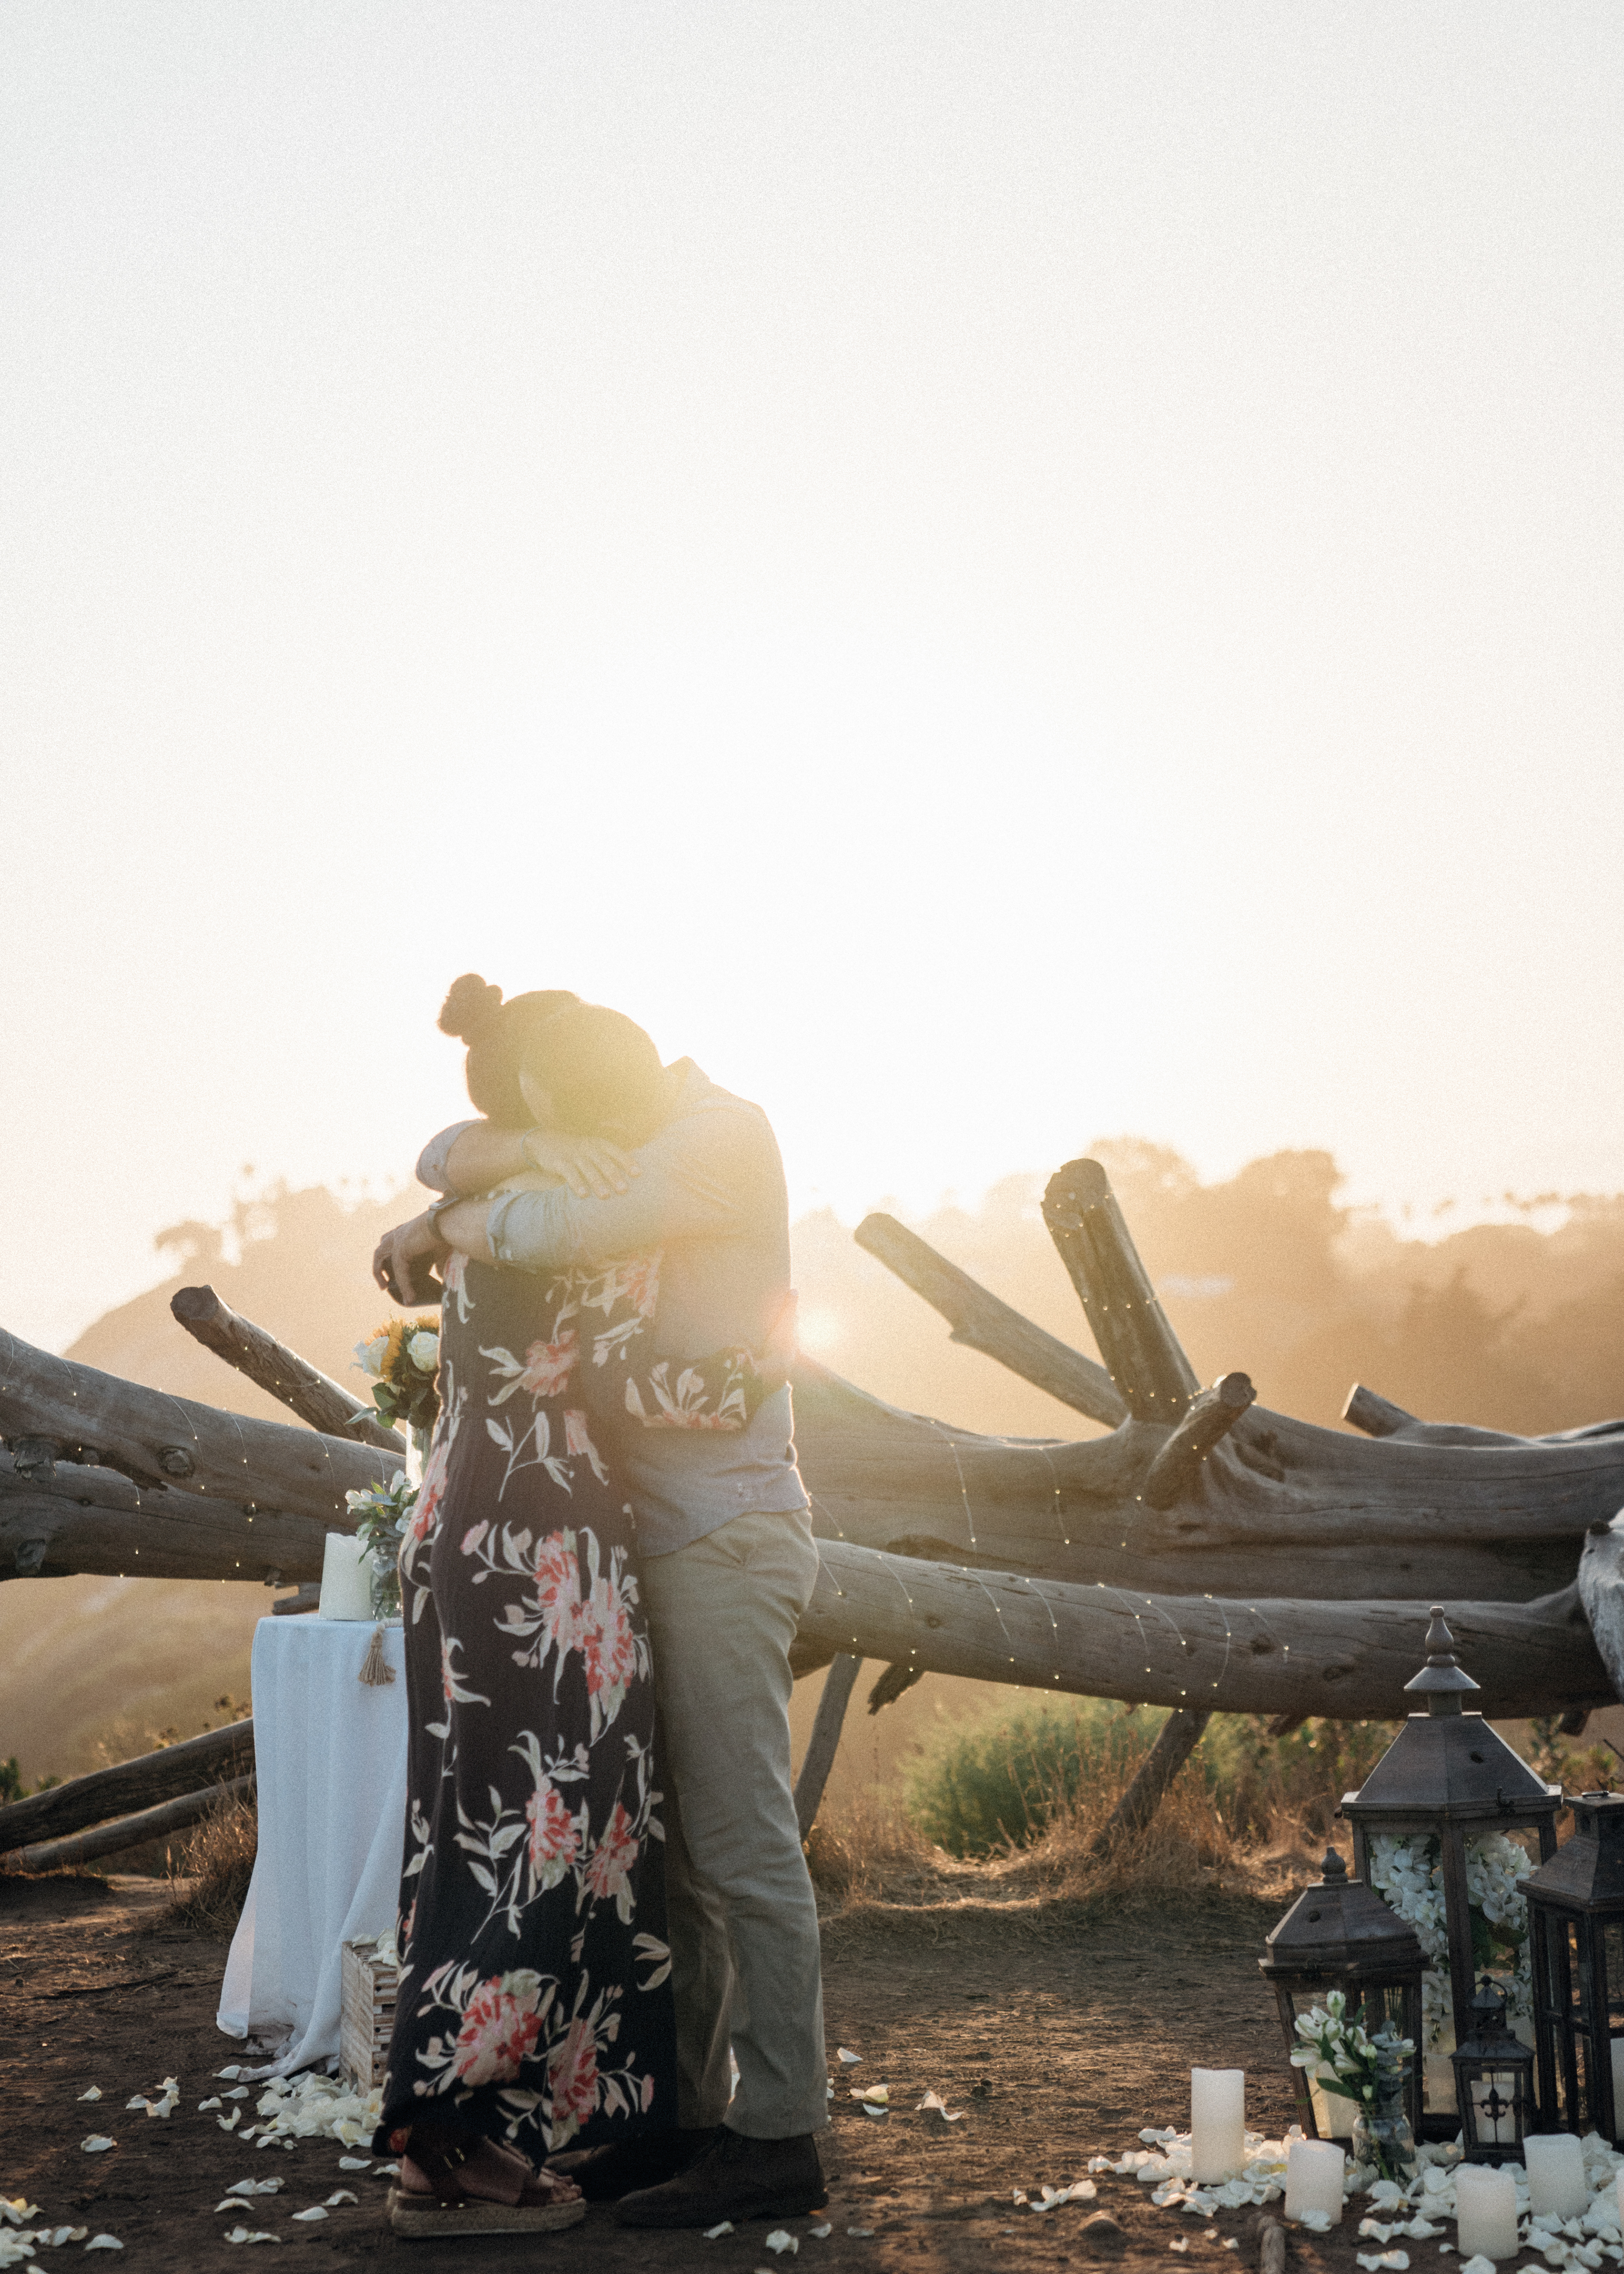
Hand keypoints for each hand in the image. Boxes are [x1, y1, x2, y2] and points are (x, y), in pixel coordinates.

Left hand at [372, 1213, 450, 1305]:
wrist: (449, 1224)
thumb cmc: (447, 1234)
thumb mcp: (439, 1252)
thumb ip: (437, 1264)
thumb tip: (441, 1278)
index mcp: (406, 1231)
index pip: (390, 1244)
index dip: (387, 1258)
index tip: (390, 1273)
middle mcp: (399, 1233)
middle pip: (380, 1249)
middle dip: (378, 1266)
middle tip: (383, 1284)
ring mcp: (398, 1239)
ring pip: (380, 1257)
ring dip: (379, 1274)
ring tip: (385, 1289)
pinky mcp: (401, 1248)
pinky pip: (399, 1271)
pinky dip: (404, 1285)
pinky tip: (410, 1296)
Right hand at [520, 1128, 640, 1198]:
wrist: (544, 1141)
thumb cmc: (576, 1150)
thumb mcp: (592, 1150)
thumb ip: (607, 1160)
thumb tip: (629, 1179)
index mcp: (599, 1144)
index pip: (616, 1152)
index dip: (627, 1162)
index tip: (638, 1174)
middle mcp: (588, 1148)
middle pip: (604, 1162)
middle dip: (614, 1176)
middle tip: (624, 1190)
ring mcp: (574, 1155)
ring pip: (588, 1169)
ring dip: (597, 1182)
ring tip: (606, 1196)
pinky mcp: (560, 1162)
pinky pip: (570, 1174)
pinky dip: (577, 1184)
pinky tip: (583, 1195)